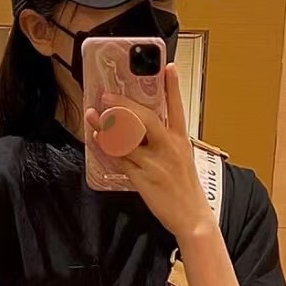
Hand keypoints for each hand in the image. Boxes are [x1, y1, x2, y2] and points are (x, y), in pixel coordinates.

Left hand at [84, 65, 215, 242]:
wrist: (191, 217)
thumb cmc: (185, 190)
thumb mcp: (182, 159)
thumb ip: (166, 143)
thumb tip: (142, 132)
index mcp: (181, 141)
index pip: (178, 108)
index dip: (173, 87)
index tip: (168, 67)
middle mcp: (169, 148)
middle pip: (146, 118)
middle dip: (125, 106)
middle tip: (108, 97)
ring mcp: (155, 163)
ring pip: (129, 138)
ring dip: (108, 125)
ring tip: (93, 115)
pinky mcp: (144, 178)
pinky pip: (121, 158)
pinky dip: (108, 147)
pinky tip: (98, 139)